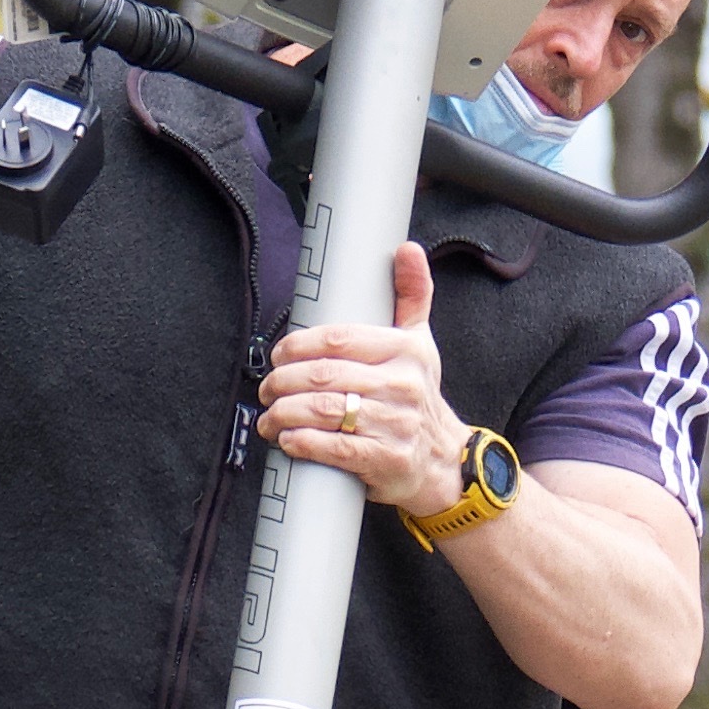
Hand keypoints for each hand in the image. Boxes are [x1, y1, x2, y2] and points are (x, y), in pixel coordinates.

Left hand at [254, 242, 465, 519]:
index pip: (340, 339)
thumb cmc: (418, 395)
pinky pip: (336, 448)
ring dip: (285, 413)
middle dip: (283, 381)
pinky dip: (304, 443)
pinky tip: (288, 439)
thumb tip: (407, 249)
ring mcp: (396, 424)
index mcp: (406, 350)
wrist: (441, 458)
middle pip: (325, 376)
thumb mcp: (420, 342)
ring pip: (324, 411)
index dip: (299, 345)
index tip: (280, 353)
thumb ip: (412, 295)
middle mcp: (403, 385)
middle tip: (267, 387)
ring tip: (269, 415)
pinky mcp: (387, 459)